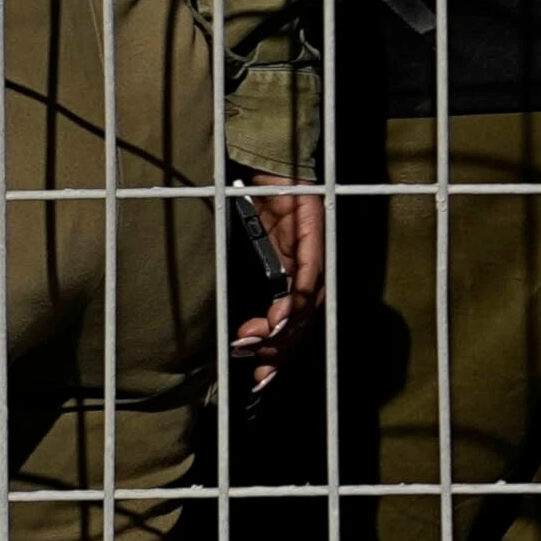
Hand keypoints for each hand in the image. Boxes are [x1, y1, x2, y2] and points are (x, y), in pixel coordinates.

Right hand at [228, 179, 324, 389]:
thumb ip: (238, 287)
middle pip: (305, 318)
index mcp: (289, 273)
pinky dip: (295, 296)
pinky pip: (309, 269)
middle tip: (256, 366)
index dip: (281, 352)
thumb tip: (228, 332)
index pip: (295, 323)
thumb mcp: (235, 254)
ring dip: (285, 328)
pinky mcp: (312, 224)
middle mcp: (307, 262)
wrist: (251, 162)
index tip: (260, 378)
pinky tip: (281, 318)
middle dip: (281, 348)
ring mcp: (312, 244)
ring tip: (257, 342)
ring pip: (310, 300)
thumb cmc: (239, 206)